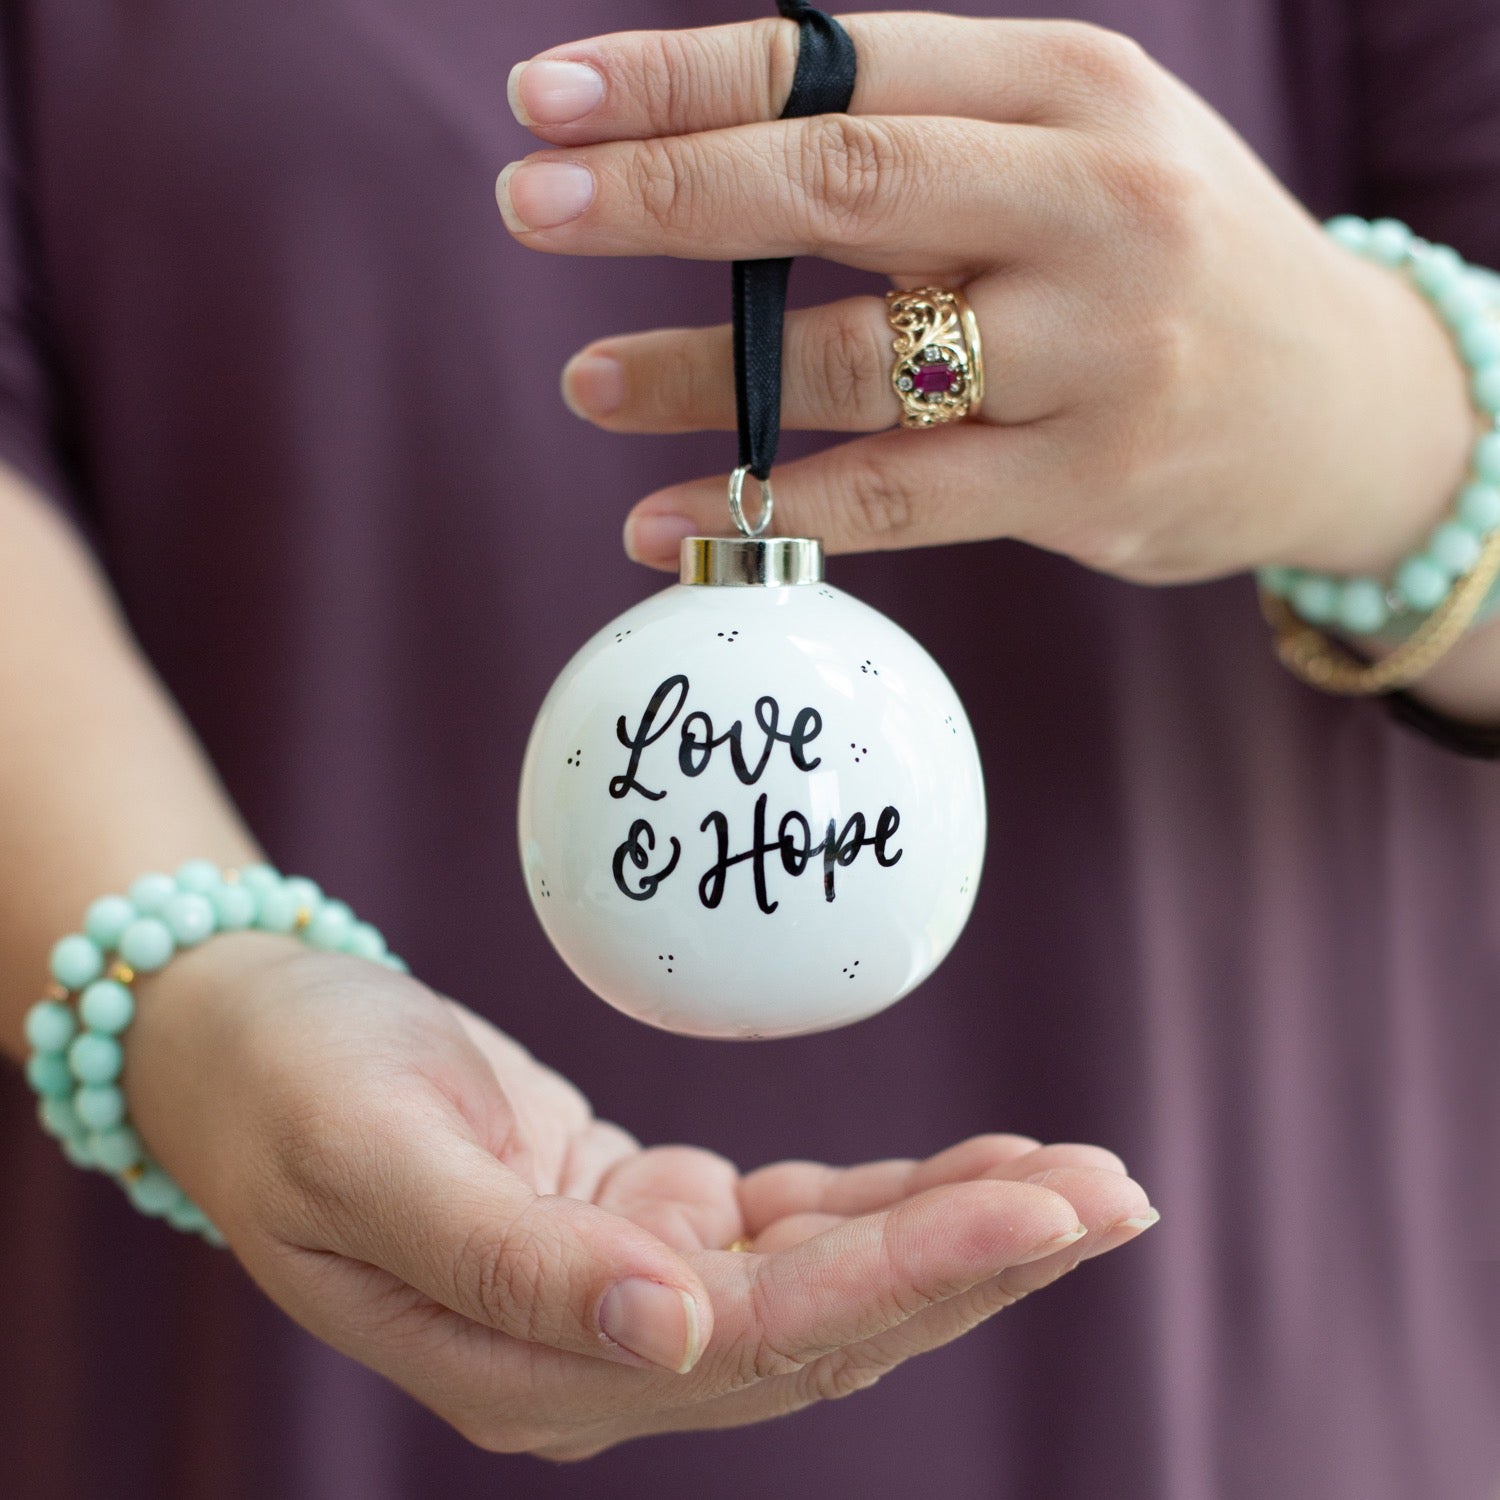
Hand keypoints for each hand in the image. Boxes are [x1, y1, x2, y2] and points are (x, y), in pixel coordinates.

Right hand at [124, 933, 1155, 1458]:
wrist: (246, 1043)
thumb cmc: (291, 1087)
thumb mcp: (377, 1161)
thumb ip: (516, 1263)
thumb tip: (677, 1338)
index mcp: (534, 1365)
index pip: (767, 1338)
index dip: (914, 1273)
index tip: (1046, 1211)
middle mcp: (603, 1354)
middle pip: (828, 1319)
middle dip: (978, 1258)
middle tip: (1116, 1191)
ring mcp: (630, 1293)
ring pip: (828, 1274)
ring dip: (956, 1228)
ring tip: (1084, 1180)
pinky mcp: (645, 1220)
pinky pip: (791, 1218)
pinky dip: (887, 1194)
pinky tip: (976, 1171)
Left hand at [500, 13, 1471, 584]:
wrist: (1342, 400)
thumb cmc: (1171, 260)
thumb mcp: (1080, 150)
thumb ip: (929, 138)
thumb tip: (713, 146)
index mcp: (1076, 87)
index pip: (844, 65)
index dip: (685, 79)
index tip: (548, 98)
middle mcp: (1094, 205)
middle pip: (844, 187)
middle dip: (667, 194)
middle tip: (532, 204)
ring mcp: (1095, 352)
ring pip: (855, 359)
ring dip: (698, 374)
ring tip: (586, 381)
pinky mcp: (1084, 482)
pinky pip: (894, 495)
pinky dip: (769, 505)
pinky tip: (664, 521)